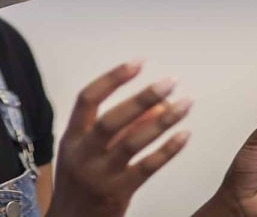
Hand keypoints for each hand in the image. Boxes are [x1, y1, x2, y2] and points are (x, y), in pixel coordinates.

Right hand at [46, 61, 191, 216]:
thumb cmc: (81, 183)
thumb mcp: (89, 151)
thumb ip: (120, 128)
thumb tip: (155, 105)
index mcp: (72, 137)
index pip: (87, 99)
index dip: (112, 79)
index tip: (137, 64)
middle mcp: (83, 154)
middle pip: (111, 119)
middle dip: (142, 98)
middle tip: (168, 83)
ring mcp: (99, 174)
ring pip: (131, 142)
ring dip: (161, 121)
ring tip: (184, 105)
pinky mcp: (117, 193)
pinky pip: (146, 168)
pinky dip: (166, 150)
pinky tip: (183, 136)